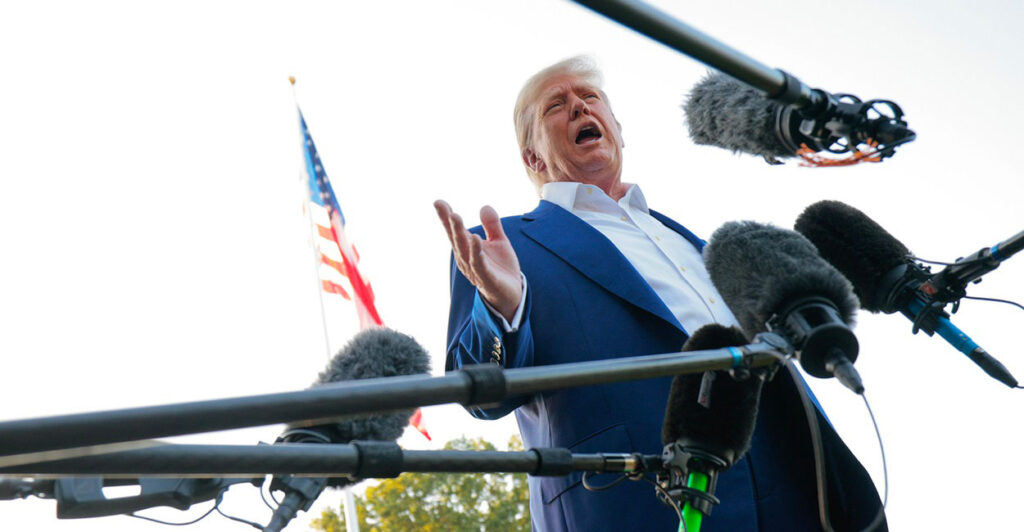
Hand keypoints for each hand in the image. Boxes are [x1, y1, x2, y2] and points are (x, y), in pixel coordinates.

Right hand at [434, 200, 522, 321]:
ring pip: (464, 249)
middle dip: (450, 223)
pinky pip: (479, 263)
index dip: (446, 217)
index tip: (438, 202)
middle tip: (444, 207)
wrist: (511, 293)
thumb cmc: (500, 267)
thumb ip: (492, 225)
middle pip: (457, 237)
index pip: (455, 230)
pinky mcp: (486, 278)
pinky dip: (476, 251)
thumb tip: (484, 207)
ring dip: (459, 233)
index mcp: (467, 247)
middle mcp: (466, 257)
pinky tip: (475, 238)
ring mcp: (474, 268)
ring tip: (455, 216)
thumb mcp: (499, 242)